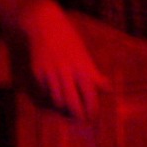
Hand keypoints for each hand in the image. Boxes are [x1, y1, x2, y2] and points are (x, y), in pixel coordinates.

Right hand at [19, 0, 107, 121]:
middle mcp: (66, 70)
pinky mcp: (38, 72)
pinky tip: (55, 101)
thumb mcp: (83, 53)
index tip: (93, 116)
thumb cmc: (67, 38)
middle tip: (82, 122)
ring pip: (57, 100)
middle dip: (78, 115)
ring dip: (64, 109)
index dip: (92, 107)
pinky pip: (45, 92)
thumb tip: (108, 88)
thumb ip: (93, 73)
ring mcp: (50, 72)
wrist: (43, 24)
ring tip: (69, 114)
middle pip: (72, 100)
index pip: (89, 92)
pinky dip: (51, 99)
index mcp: (81, 65)